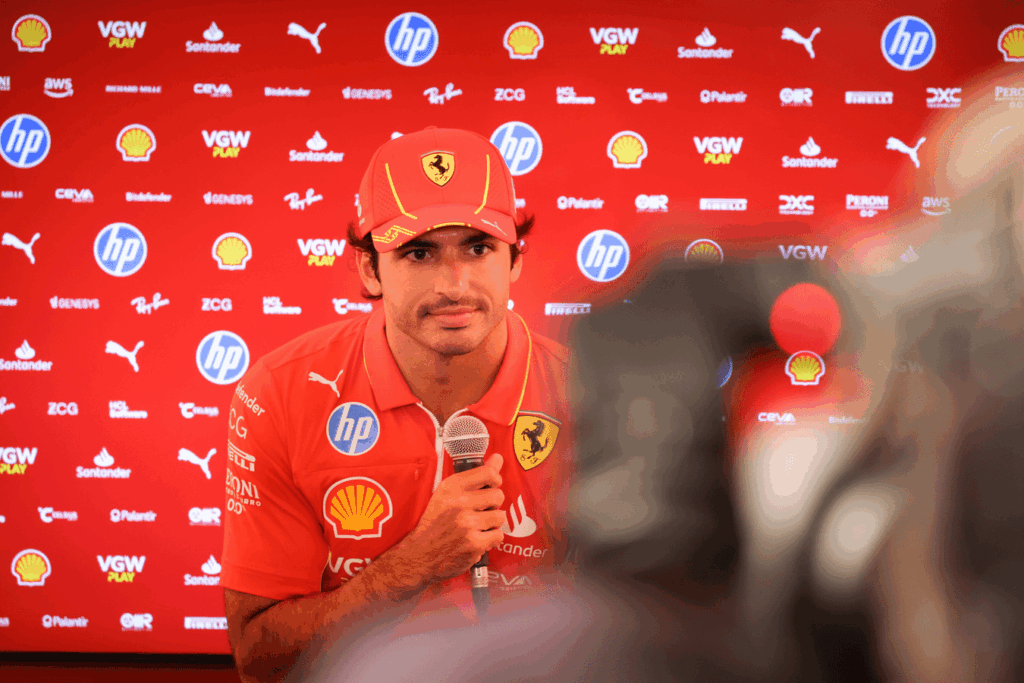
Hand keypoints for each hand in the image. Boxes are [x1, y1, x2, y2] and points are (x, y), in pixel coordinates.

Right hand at [392, 454, 504, 588]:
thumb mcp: (447, 494)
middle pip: (498, 495)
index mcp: (451, 487)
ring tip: (477, 526)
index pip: (488, 473)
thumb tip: (498, 459)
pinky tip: (477, 539)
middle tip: (480, 511)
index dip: (495, 479)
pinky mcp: (474, 544)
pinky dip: (490, 539)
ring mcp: (467, 525)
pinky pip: (498, 536)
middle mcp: (459, 503)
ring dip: (492, 523)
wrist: (420, 555)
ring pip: (500, 517)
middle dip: (493, 504)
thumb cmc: (435, 522)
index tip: (491, 485)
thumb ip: (475, 476)